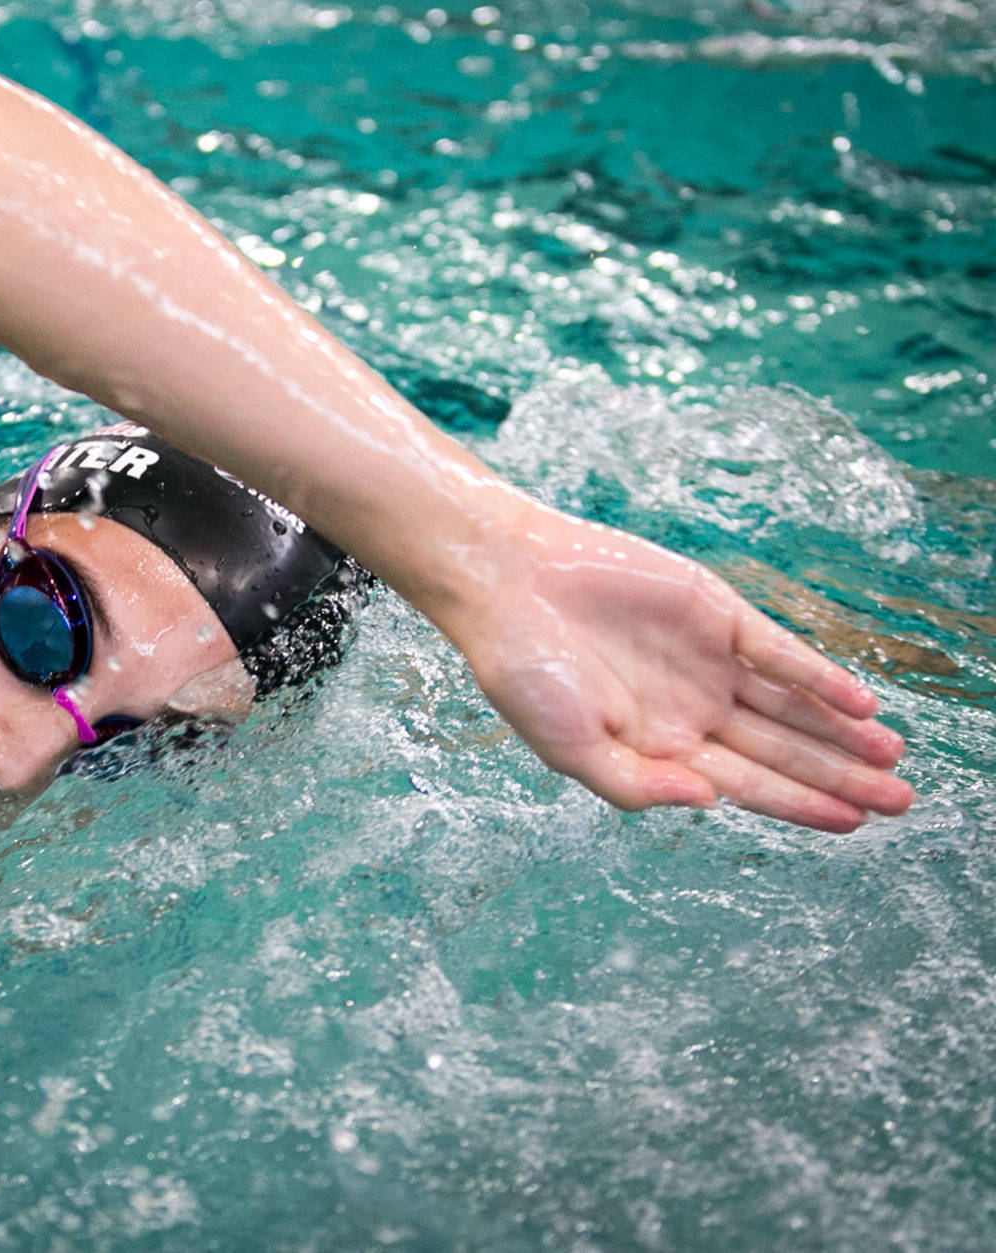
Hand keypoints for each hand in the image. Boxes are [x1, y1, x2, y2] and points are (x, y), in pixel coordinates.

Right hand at [443, 508, 913, 831]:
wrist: (507, 585)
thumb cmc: (522, 671)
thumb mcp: (567, 749)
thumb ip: (635, 786)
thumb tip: (709, 802)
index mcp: (659, 748)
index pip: (748, 785)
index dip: (803, 806)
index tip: (855, 824)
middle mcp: (693, 709)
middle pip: (783, 751)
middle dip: (841, 777)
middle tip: (902, 801)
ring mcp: (708, 660)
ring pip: (792, 705)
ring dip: (841, 732)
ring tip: (893, 759)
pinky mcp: (714, 613)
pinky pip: (779, 651)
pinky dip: (818, 676)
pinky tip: (858, 702)